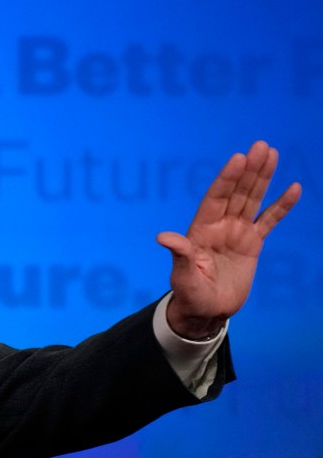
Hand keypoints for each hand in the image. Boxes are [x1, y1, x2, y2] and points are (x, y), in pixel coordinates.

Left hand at [158, 141, 300, 339]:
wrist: (206, 311)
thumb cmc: (190, 294)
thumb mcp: (183, 276)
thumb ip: (180, 255)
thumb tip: (163, 237)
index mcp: (201, 230)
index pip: (216, 198)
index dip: (227, 178)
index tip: (238, 158)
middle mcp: (220, 226)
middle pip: (237, 192)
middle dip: (249, 170)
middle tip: (261, 145)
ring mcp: (237, 232)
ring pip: (252, 200)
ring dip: (262, 178)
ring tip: (272, 153)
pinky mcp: (252, 244)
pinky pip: (269, 221)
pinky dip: (281, 206)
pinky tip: (293, 188)